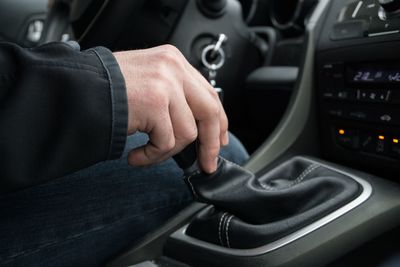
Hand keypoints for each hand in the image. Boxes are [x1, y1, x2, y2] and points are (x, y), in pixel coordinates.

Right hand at [113, 45, 228, 172]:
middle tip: (207, 163)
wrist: (75, 89)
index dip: (217, 122)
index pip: (209, 94)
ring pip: (186, 133)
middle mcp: (172, 68)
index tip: (218, 141)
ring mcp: (165, 84)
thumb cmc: (105, 88)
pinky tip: (135, 155)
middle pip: (209, 111)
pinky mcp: (154, 104)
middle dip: (210, 143)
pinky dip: (151, 156)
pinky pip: (166, 143)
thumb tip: (194, 125)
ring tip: (146, 153)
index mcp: (173, 61)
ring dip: (166, 151)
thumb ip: (172, 95)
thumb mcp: (147, 82)